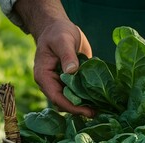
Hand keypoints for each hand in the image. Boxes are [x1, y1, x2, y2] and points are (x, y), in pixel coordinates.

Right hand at [14, 0, 93, 116]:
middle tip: (97, 112)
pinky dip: (87, 98)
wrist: (59, 28)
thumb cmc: (58, 32)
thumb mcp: (63, 40)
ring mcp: (60, 84)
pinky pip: (77, 94)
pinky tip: (99, 100)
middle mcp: (50, 83)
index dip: (71, 106)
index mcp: (43, 75)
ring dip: (84, 106)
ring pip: (70, 101)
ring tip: (100, 108)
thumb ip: (67, 55)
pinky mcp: (70, 82)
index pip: (56, 97)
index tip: (86, 111)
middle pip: (63, 103)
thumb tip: (72, 71)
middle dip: (79, 109)